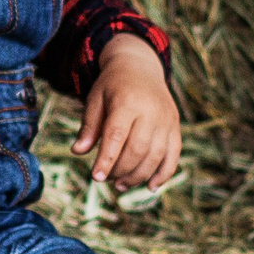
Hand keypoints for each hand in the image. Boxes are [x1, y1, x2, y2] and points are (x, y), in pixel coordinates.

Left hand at [71, 35, 179, 190]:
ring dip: (138, 176)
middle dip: (121, 170)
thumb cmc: (112, 86)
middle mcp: (151, 111)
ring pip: (156, 155)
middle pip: (138, 149)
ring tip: (121, 185)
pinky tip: (150, 187)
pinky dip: (164, 174)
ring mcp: (166, 119)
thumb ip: (88, 126)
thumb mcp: (95, 99)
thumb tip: (78, 151)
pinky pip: (173, 155)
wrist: (140, 67)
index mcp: (127, 102)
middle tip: (107, 180)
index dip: (107, 159)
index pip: (117, 135)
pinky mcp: (175, 126)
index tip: (96, 177)